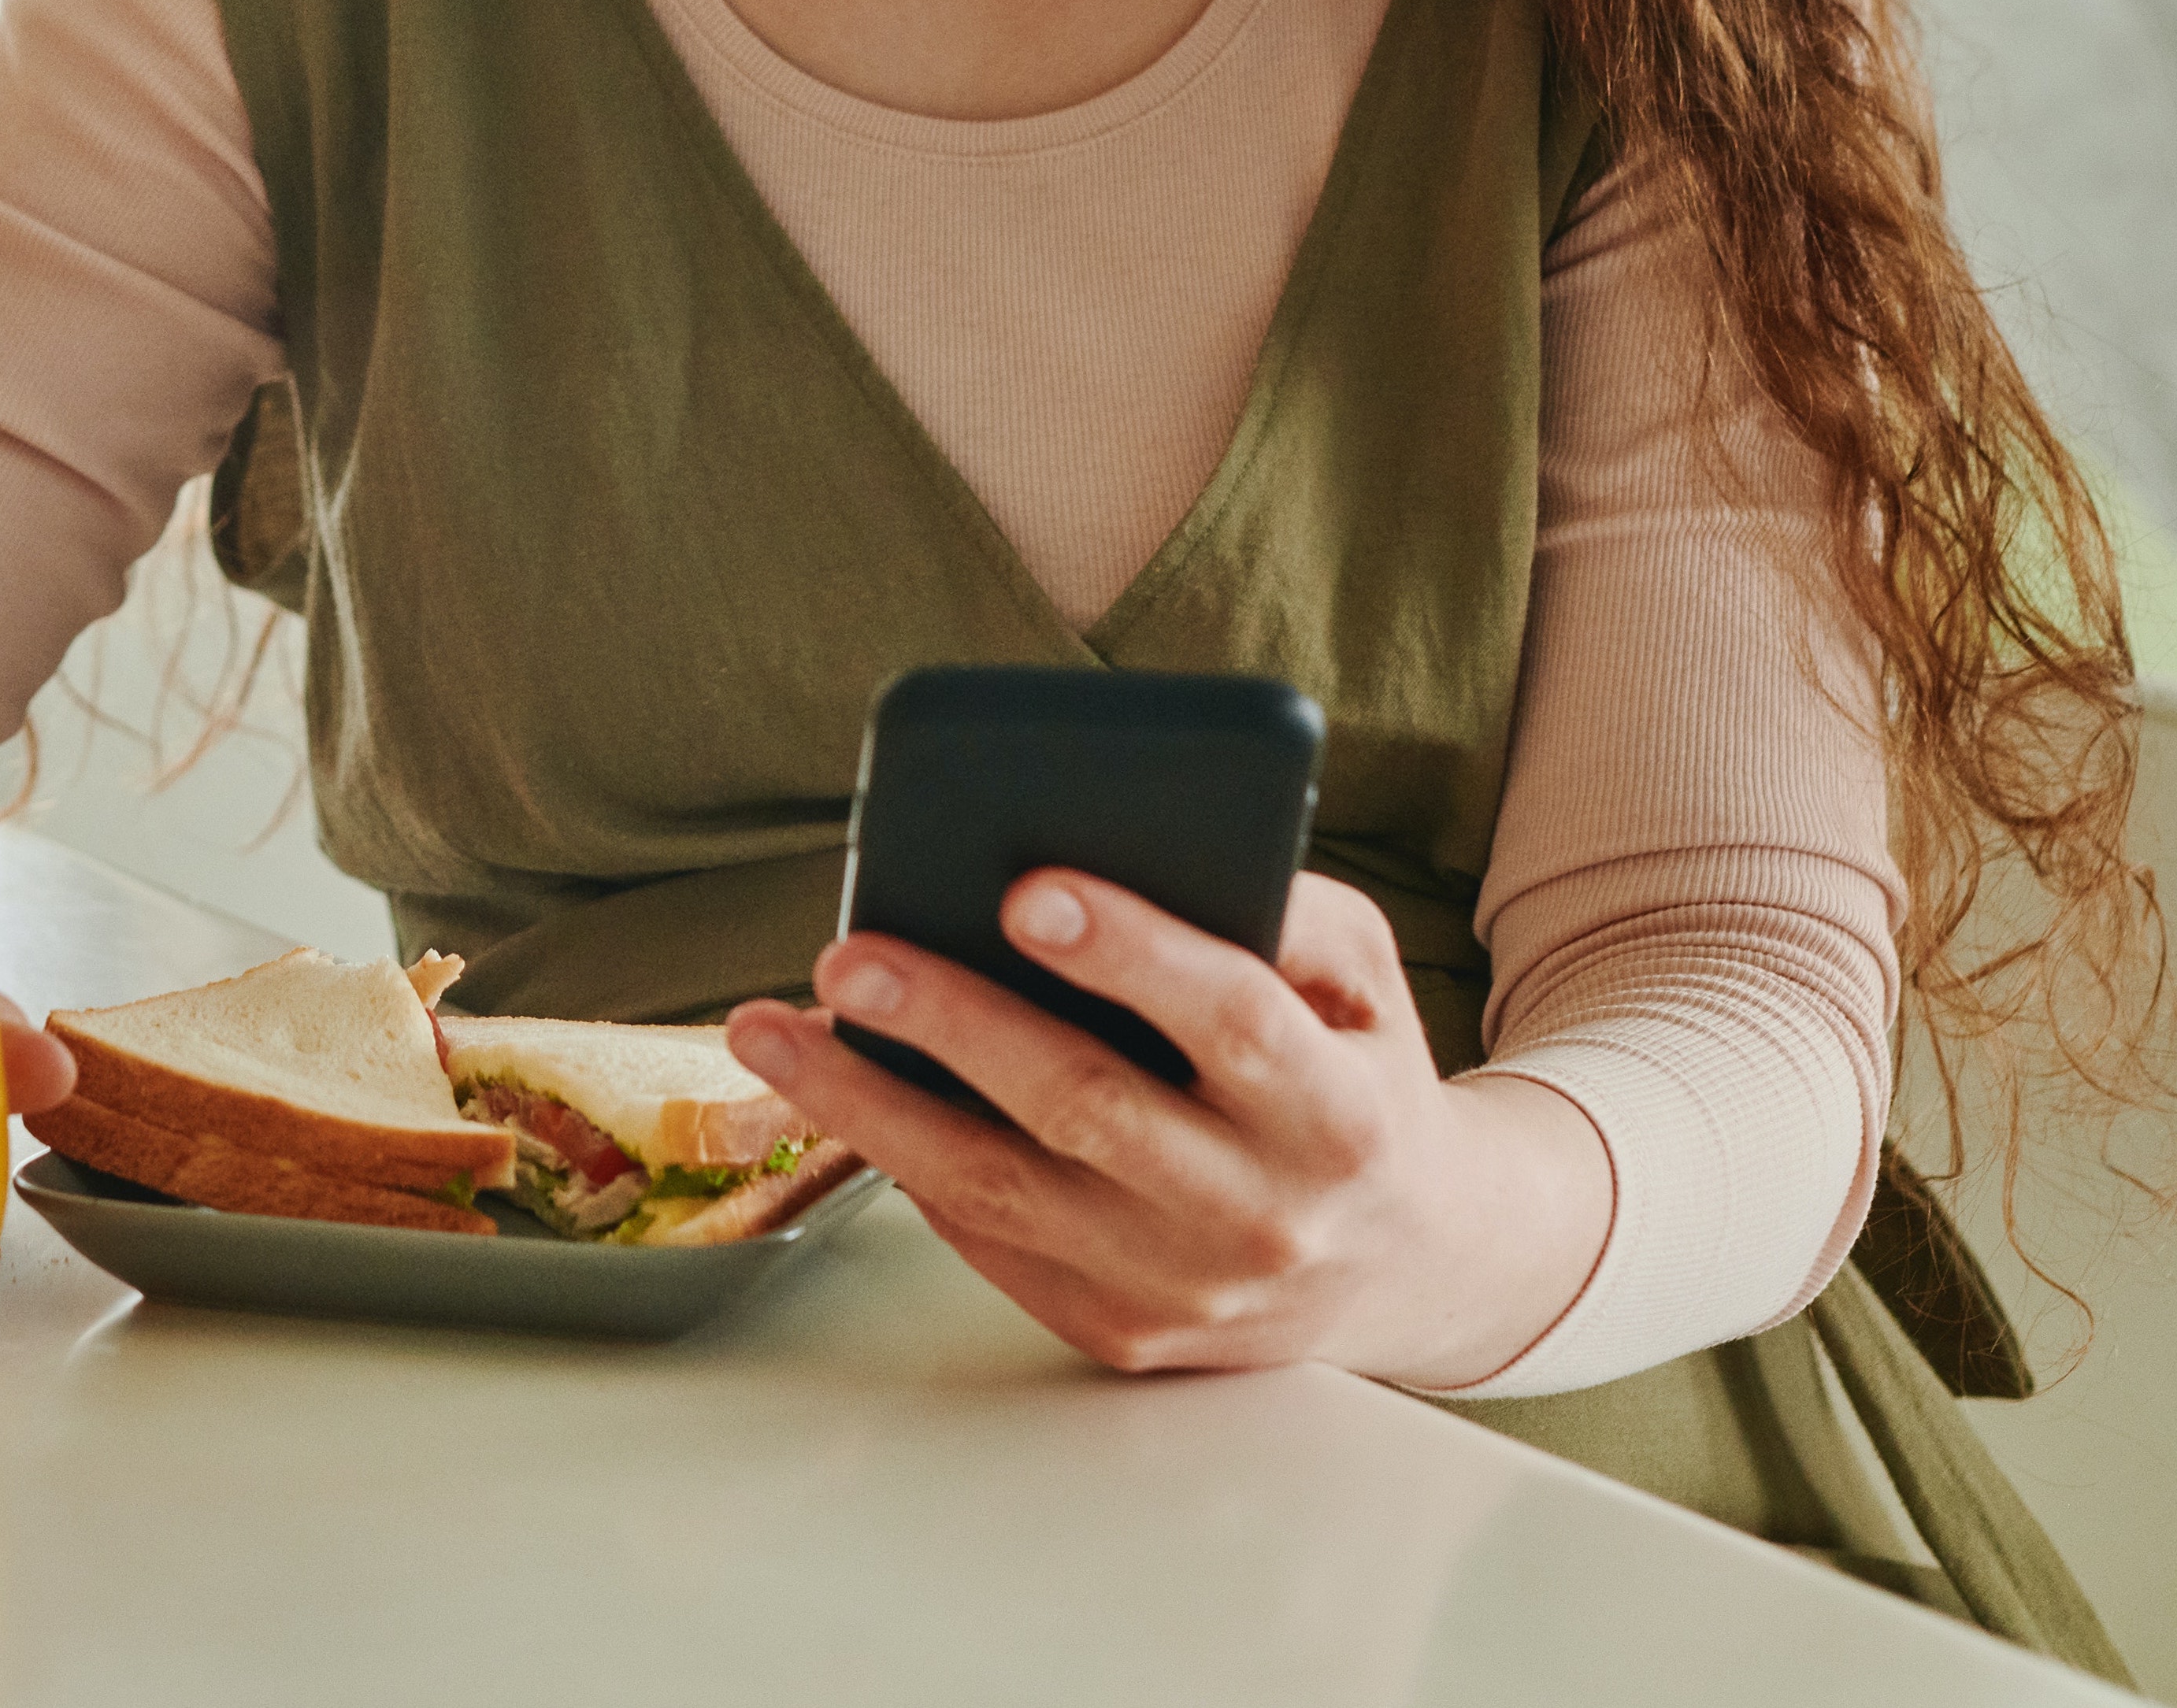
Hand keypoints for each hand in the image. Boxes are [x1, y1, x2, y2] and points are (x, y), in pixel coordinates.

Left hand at [721, 867, 1609, 1389]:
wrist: (1406, 1266)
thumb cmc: (1356, 1083)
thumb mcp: (1364, 983)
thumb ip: (1285, 912)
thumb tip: (1153, 845)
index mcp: (1337, 1114)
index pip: (1229, 1022)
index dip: (1129, 953)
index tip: (1025, 889)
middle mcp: (1259, 1214)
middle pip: (1085, 1109)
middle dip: (953, 1024)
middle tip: (850, 955)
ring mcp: (1179, 1289)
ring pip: (998, 1190)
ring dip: (866, 1105)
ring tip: (769, 1030)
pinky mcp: (1114, 1331)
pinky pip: (986, 1239)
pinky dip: (899, 1159)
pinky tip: (835, 1088)